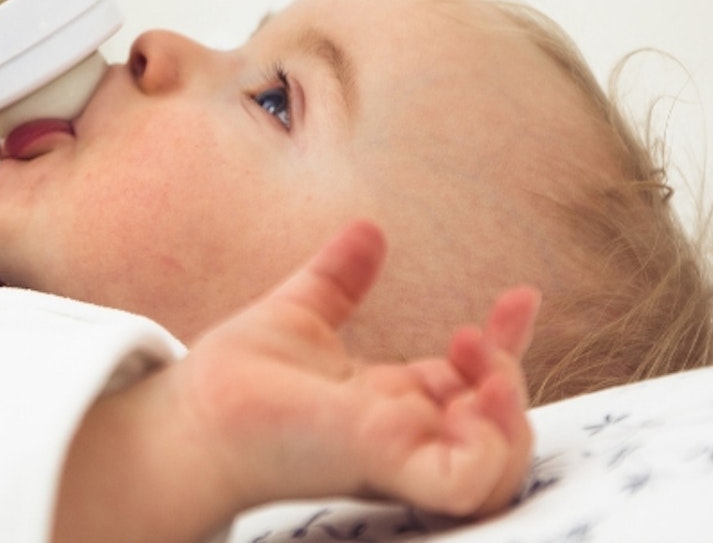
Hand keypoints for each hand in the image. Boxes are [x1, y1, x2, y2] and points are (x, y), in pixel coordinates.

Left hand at [55, 221, 539, 542]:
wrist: (191, 410)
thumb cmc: (235, 381)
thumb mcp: (301, 314)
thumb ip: (338, 277)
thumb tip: (369, 229)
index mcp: (390, 403)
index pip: (470, 381)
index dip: (507, 341)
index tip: (521, 293)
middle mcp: (404, 435)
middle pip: (495, 424)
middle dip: (510, 377)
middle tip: (474, 334)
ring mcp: (400, 456)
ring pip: (497, 464)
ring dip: (510, 416)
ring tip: (484, 365)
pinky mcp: (388, 465)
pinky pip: (469, 482)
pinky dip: (489, 448)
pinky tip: (474, 399)